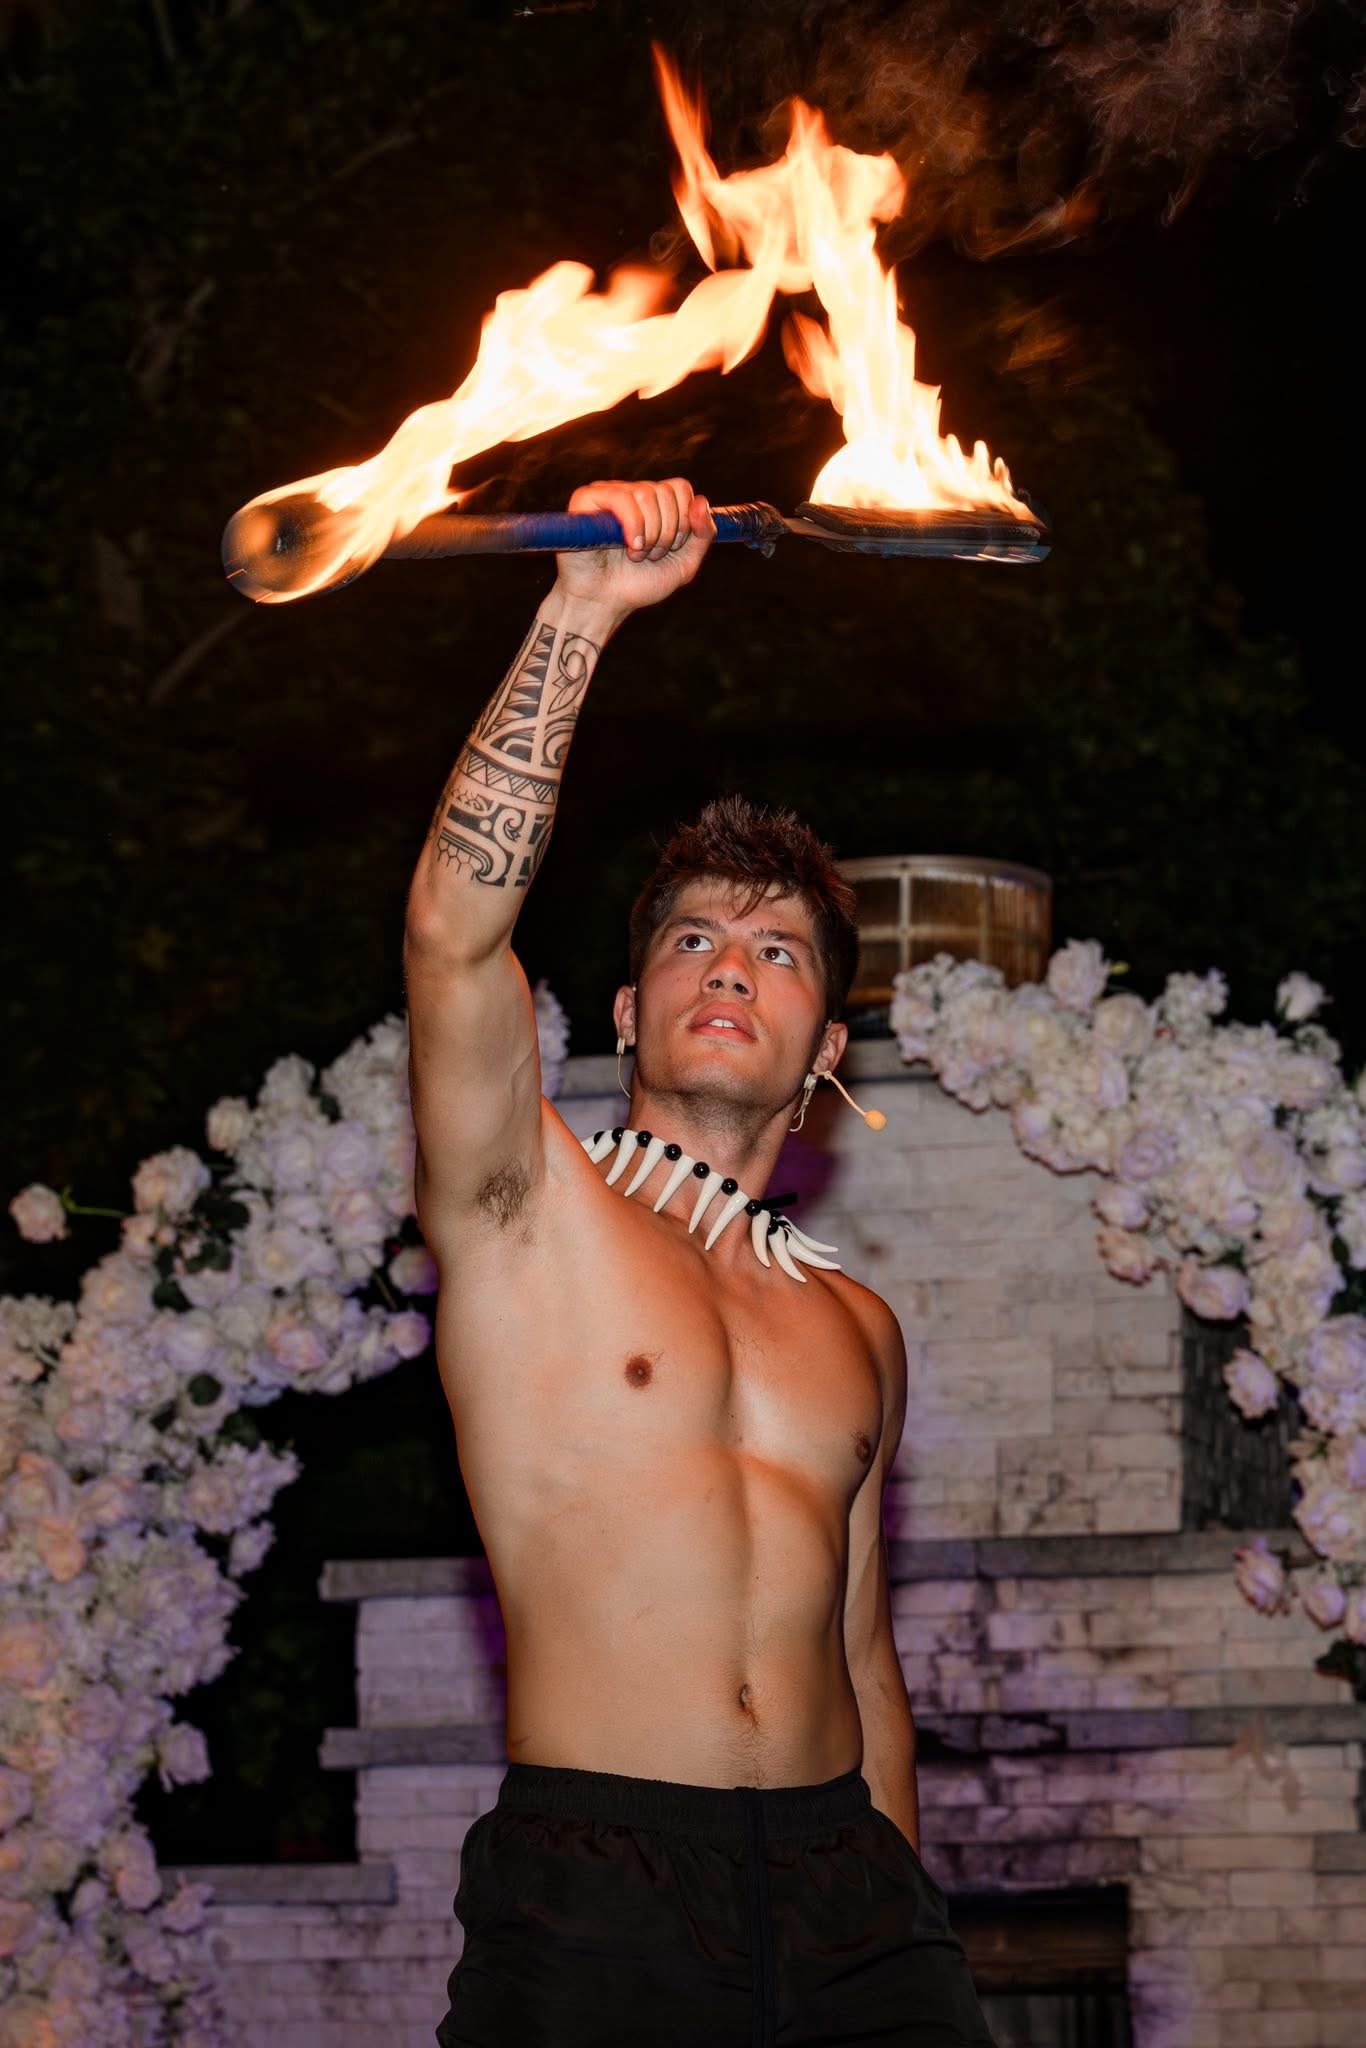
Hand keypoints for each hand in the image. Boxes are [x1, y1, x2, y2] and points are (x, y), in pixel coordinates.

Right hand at [552, 477, 714, 621]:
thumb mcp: (684, 564)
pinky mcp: (587, 498)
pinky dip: (633, 525)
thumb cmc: (638, 584)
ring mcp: (609, 493)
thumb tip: (702, 500)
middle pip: (666, 491)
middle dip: (667, 532)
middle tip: (651, 556)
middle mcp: (632, 492)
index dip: (684, 519)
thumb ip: (703, 535)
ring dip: (649, 534)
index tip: (673, 547)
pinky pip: (621, 497)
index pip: (681, 487)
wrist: (604, 603)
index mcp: (654, 503)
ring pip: (646, 493)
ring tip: (636, 555)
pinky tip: (628, 547)